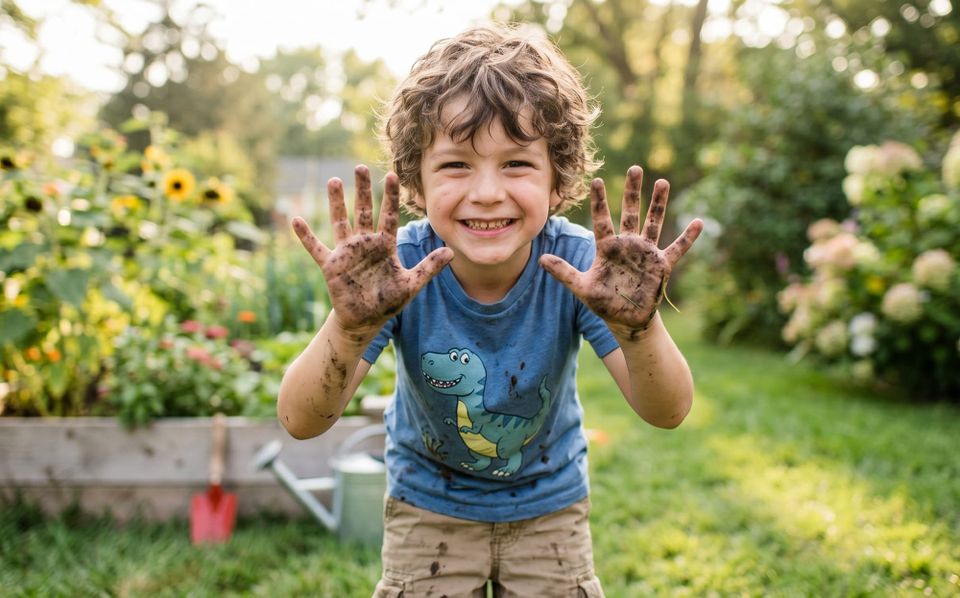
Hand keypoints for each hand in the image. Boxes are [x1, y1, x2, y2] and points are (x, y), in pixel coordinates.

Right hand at [292, 165, 452, 333]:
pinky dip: (305, 236)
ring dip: (337, 203)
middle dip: (363, 190)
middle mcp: (364, 244)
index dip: (389, 196)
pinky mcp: (331, 265)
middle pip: (363, 211)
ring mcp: (346, 253)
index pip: (388, 216)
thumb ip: (429, 267)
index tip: (391, 175)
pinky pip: (316, 248)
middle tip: (360, 167)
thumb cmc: (387, 301)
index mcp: (384, 245)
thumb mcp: (412, 284)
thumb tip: (452, 252)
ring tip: (334, 181)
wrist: (365, 320)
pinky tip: (295, 220)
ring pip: (341, 222)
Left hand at [540, 166, 702, 340]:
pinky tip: (699, 222)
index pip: (601, 219)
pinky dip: (688, 237)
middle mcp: (627, 245)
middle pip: (630, 212)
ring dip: (658, 204)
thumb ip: (564, 273)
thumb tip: (541, 260)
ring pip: (653, 222)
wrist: (626, 320)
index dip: (599, 201)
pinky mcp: (661, 265)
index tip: (596, 180)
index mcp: (607, 248)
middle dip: (632, 191)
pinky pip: (677, 248)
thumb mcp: (582, 288)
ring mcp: (646, 253)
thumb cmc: (604, 303)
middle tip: (635, 168)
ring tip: (662, 182)